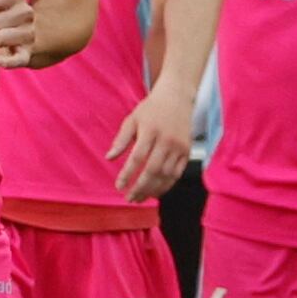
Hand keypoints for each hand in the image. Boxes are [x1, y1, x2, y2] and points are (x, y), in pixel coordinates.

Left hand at [108, 81, 191, 197]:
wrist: (177, 99)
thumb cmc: (150, 110)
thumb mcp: (132, 119)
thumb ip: (121, 139)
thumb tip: (109, 158)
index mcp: (150, 130)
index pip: (137, 158)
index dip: (127, 174)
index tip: (119, 186)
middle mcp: (167, 140)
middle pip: (153, 170)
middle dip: (140, 187)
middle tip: (129, 198)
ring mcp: (179, 147)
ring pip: (166, 175)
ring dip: (153, 189)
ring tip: (140, 198)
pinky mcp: (187, 152)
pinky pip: (177, 174)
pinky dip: (167, 185)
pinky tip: (156, 192)